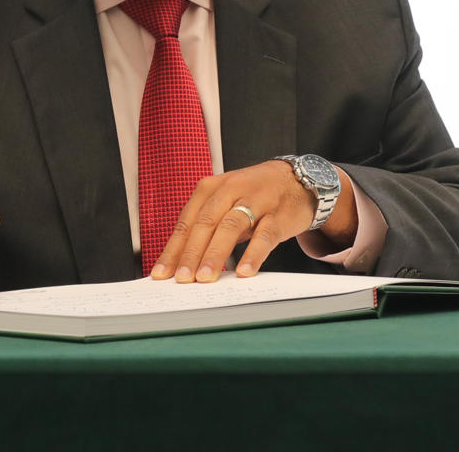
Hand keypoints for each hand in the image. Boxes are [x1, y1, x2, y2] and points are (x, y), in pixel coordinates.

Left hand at [148, 158, 346, 281]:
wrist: (297, 179)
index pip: (186, 222)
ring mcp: (255, 201)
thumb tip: (182, 262)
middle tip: (181, 279)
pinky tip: (244, 272)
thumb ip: (206, 227)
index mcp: (210, 189)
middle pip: (204, 224)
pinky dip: (253, 254)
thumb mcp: (225, 202)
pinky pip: (264, 236)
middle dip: (190, 254)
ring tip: (205, 277)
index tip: (161, 274)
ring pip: (230, 227)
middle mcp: (229, 191)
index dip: (173, 249)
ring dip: (215, 254)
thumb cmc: (253, 195)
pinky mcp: (278, 215)